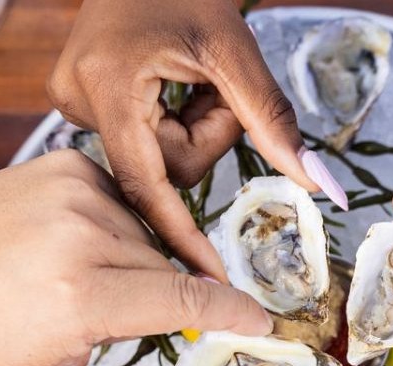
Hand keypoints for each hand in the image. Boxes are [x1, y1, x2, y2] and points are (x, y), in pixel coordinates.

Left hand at [0, 150, 272, 365]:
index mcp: (79, 298)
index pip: (184, 300)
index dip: (231, 313)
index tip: (261, 323)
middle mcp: (81, 236)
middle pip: (169, 269)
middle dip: (161, 296)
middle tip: (119, 315)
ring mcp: (76, 191)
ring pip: (149, 235)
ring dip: (136, 261)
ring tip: (86, 278)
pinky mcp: (69, 164)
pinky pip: (126, 202)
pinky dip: (116, 226)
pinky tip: (78, 243)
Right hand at [47, 0, 345, 278]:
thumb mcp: (236, 52)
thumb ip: (274, 123)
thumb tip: (319, 184)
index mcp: (107, 87)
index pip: (148, 185)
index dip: (183, 236)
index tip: (209, 287)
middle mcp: (76, 101)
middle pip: (161, 170)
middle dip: (204, 138)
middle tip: (216, 89)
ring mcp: (73, 101)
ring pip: (154, 156)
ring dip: (190, 127)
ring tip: (191, 75)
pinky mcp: (81, 99)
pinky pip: (140, 139)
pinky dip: (171, 120)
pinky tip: (171, 81)